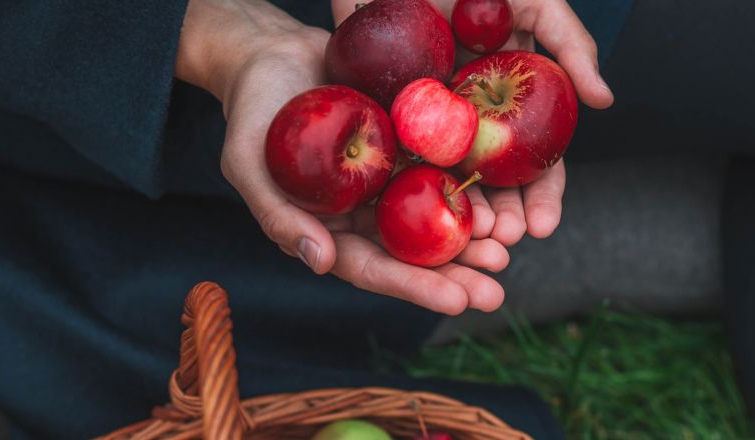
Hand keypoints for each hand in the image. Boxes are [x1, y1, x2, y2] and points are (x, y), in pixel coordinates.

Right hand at [175, 0, 507, 314]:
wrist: (272, 53)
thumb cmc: (251, 111)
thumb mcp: (248, 163)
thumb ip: (278, 215)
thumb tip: (320, 263)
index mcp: (328, 228)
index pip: (372, 267)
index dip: (414, 286)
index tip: (455, 301)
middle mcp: (364, 212)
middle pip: (413, 252)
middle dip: (455, 274)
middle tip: (495, 291)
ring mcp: (389, 179)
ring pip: (434, 215)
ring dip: (471, 236)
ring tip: (505, 248)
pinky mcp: (408, 145)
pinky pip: (443, 167)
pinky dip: (470, 185)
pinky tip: (500, 197)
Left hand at [332, 0, 611, 245]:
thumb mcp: (534, 1)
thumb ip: (572, 45)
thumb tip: (604, 101)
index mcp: (512, 103)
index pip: (536, 161)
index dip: (542, 196)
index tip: (543, 226)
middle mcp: (474, 120)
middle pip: (493, 182)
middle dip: (502, 218)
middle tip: (502, 241)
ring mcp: (430, 122)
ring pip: (449, 180)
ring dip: (461, 214)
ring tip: (469, 238)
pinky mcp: (388, 116)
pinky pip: (399, 160)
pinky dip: (412, 190)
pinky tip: (420, 214)